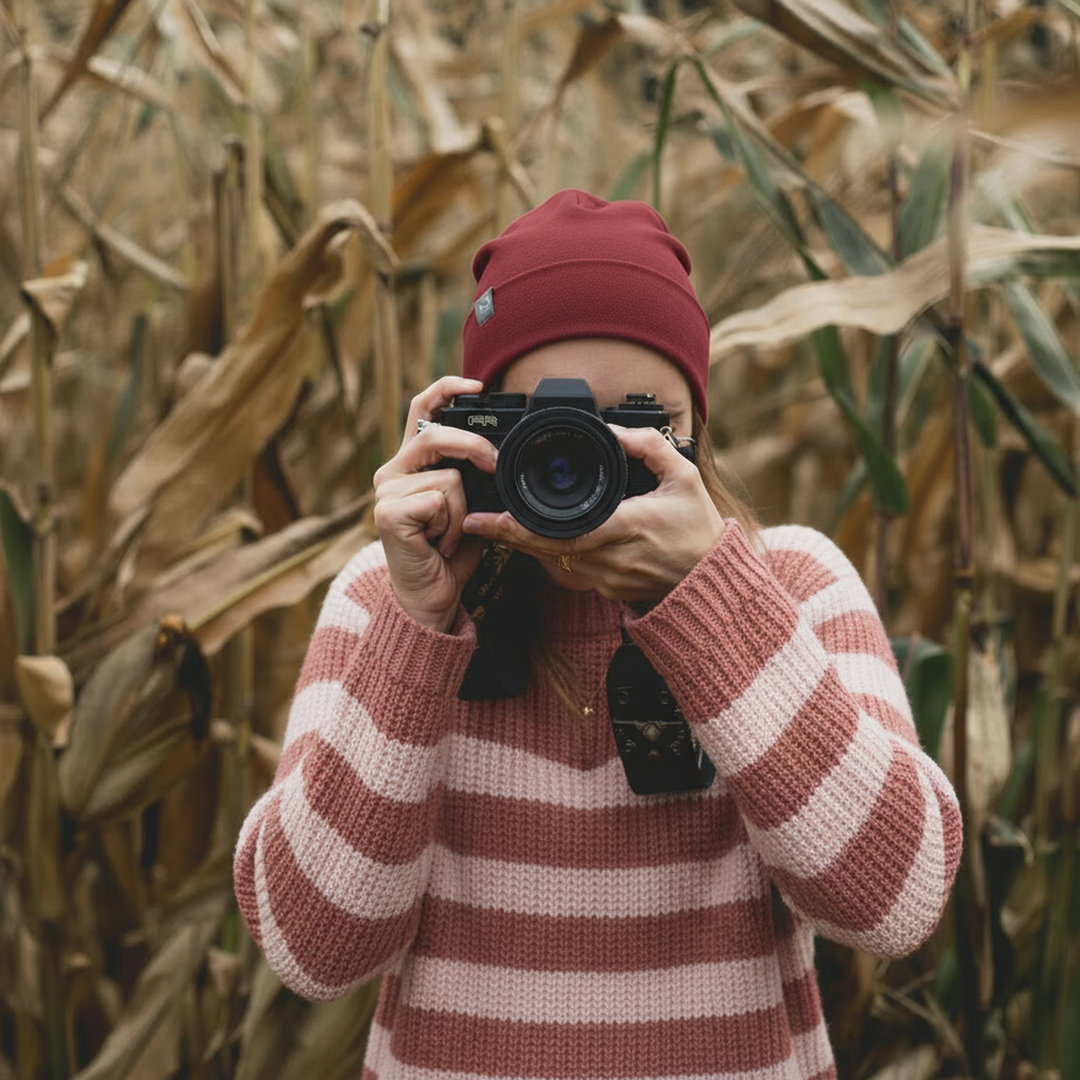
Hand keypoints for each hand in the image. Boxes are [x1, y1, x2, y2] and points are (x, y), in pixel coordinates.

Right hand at [373, 377, 496, 630]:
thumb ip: (473, 477)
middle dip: (474, 449)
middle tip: (494, 469)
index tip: (478, 385)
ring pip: (448, 476)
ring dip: (463, 511)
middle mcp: (391, 472)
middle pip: (435, 434)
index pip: (421, 409)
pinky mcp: (388, 513)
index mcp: (410, 464)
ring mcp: (385, 492)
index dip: (446, 388)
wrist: (430, 598)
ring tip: (449, 534)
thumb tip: (498, 454)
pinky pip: (441, 501)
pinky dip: (453, 526)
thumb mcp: (468, 506)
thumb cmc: (449, 554)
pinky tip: (439, 544)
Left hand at [462, 425, 724, 606]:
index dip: (528, 527)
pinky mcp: (607, 588)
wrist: (710, 580)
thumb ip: (650, 447)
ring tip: (492, 526)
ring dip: (524, 545)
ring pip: (555, 561)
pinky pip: (570, 569)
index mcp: (631, 527)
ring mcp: (609, 576)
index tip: (498, 517)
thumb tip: (616, 431)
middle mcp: (614, 557)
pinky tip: (528, 539)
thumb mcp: (683, 478)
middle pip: (550, 549)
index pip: (569, 529)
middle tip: (475, 523)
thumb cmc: (698, 528)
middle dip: (509, 536)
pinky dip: (548, 554)